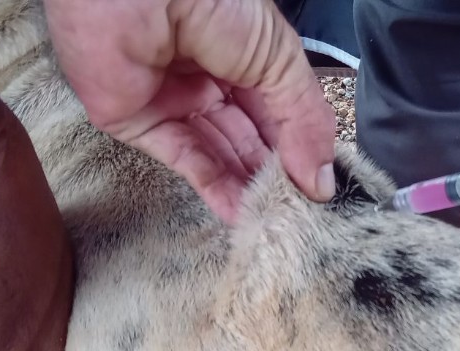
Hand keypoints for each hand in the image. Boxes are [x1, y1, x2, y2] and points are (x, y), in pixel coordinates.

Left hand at [46, 0, 336, 223]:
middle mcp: (210, 75)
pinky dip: (212, 186)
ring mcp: (172, 98)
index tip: (321, 187)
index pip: (279, 110)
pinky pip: (181, 157)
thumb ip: (304, 123)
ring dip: (247, 187)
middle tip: (301, 212)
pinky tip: (241, 212)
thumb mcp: (280, 61)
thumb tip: (323, 183)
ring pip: (217, 151)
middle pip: (248, 135)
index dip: (301, 147)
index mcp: (247, 52)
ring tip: (276, 219)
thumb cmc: (216, 1)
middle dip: (275, 173)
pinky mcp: (136, 119)